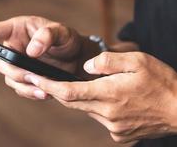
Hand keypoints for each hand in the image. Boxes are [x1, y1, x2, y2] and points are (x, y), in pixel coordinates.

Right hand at [0, 16, 82, 99]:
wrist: (77, 58)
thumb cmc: (66, 38)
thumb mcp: (61, 32)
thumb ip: (47, 35)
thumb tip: (31, 51)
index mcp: (16, 30)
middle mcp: (13, 47)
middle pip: (1, 62)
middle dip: (15, 72)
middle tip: (33, 77)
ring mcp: (17, 64)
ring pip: (10, 78)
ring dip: (24, 86)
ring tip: (43, 90)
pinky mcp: (24, 78)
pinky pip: (20, 88)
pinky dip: (30, 92)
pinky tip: (44, 93)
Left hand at [25, 52, 176, 142]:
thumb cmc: (162, 82)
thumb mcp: (138, 60)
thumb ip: (107, 61)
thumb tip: (85, 66)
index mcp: (109, 93)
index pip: (68, 91)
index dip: (47, 85)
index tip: (32, 78)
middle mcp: (106, 113)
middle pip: (72, 101)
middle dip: (56, 90)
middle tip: (43, 78)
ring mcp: (112, 126)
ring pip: (85, 109)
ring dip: (81, 97)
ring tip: (91, 85)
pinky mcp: (118, 134)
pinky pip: (99, 117)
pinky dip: (97, 106)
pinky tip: (111, 98)